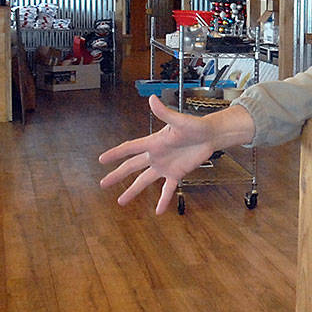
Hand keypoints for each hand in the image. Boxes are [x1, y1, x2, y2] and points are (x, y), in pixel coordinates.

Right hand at [98, 94, 252, 213]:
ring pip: (144, 181)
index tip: (101, 160)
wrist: (210, 136)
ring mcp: (164, 167)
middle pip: (132, 167)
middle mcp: (155, 156)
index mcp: (153, 143)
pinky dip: (163, 200)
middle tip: (103, 184)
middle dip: (117, 176)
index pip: (130, 149)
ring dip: (133, 191)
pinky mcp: (176, 174)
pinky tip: (158, 211)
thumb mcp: (180, 120)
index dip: (116, 153)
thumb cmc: (195, 126)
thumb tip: (152, 99)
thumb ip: (165, 113)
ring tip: (121, 202)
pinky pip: (167, 190)